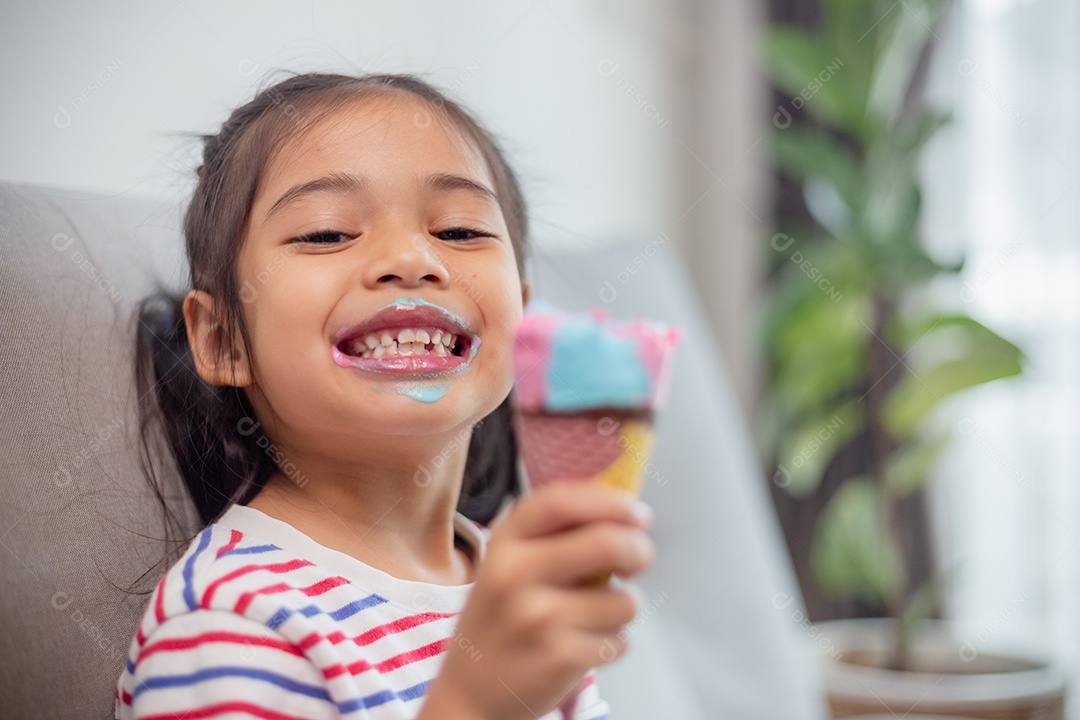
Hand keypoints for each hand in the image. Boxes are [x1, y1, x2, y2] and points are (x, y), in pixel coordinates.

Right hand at [419, 482, 653, 719]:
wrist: (469, 695)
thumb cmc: (500, 622)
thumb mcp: (507, 566)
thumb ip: (553, 537)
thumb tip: (625, 514)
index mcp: (504, 544)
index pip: (562, 503)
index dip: (609, 501)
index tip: (637, 512)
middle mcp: (515, 575)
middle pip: (606, 543)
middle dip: (638, 550)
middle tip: (638, 559)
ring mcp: (538, 617)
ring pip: (624, 600)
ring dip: (621, 609)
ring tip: (590, 618)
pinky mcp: (560, 656)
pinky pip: (619, 640)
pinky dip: (612, 644)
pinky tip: (583, 646)